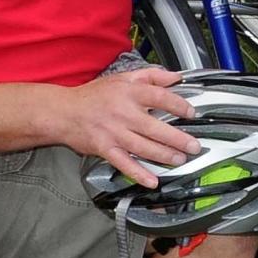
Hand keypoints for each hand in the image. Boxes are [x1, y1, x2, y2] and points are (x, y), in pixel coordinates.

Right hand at [54, 63, 204, 187]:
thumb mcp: (122, 78)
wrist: (64, 112)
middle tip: (194, 146)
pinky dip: (138, 173)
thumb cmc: (94, 96)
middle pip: (155, 127)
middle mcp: (123, 113)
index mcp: (130, 93)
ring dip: (164, 155)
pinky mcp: (104, 149)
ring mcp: (114, 133)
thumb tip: (176, 77)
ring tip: (180, 159)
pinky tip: (152, 181)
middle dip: (177, 139)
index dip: (178, 105)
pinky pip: (124, 163)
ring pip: (143, 147)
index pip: (160, 98)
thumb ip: (151, 76)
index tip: (191, 113)